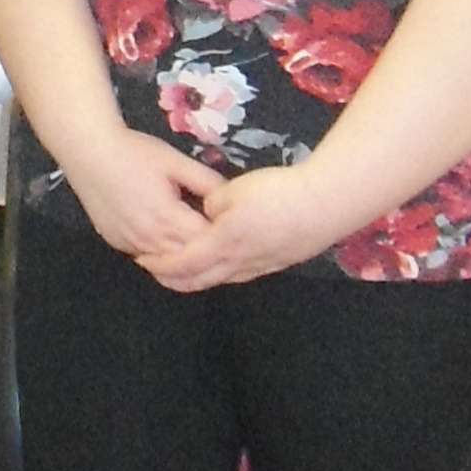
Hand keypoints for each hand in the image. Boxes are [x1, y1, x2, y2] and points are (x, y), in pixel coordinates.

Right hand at [61, 125, 223, 259]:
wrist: (89, 152)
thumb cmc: (134, 153)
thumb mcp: (176, 162)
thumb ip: (206, 181)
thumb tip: (230, 198)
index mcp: (168, 219)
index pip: (207, 241)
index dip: (222, 234)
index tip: (231, 225)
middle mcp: (149, 239)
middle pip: (188, 258)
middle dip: (205, 248)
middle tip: (219, 235)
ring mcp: (130, 244)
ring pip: (166, 263)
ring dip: (182, 254)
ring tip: (195, 238)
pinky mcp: (116, 242)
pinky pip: (146, 256)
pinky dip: (160, 252)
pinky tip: (167, 237)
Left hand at [139, 162, 345, 291]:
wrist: (328, 203)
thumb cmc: (279, 192)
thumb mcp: (234, 190)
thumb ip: (212, 203)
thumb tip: (206, 213)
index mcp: (223, 243)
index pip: (182, 262)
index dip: (160, 264)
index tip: (142, 260)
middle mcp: (239, 262)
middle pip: (199, 280)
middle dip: (174, 278)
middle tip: (156, 272)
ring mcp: (261, 266)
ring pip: (222, 279)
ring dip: (199, 278)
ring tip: (183, 271)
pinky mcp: (279, 263)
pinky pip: (243, 274)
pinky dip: (224, 273)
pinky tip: (222, 266)